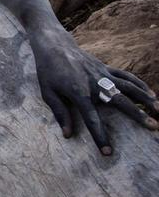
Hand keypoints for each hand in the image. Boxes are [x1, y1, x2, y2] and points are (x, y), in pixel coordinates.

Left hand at [32, 28, 158, 154]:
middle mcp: (94, 83)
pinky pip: (126, 76)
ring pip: (128, 87)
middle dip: (137, 115)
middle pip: (120, 101)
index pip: (91, 119)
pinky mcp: (106, 67)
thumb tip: (68, 135)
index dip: (100, 136)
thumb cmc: (48, 71)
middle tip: (153, 127)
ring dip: (145, 98)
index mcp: (78, 93)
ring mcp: (102, 74)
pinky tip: (152, 94)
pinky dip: (140, 84)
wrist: (54, 45)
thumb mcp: (47, 92)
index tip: (107, 152)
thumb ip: (59, 113)